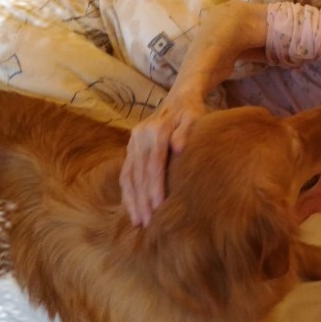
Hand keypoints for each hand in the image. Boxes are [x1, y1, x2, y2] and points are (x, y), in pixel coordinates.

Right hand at [120, 98, 205, 226]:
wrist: (178, 98)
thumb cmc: (192, 113)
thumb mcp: (195, 118)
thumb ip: (186, 132)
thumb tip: (178, 148)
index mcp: (156, 130)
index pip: (154, 164)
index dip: (154, 187)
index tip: (158, 207)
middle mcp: (139, 137)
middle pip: (139, 173)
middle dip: (142, 200)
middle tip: (147, 223)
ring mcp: (132, 143)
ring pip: (129, 175)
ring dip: (132, 200)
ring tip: (138, 222)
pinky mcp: (130, 149)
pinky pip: (125, 174)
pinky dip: (127, 193)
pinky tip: (132, 210)